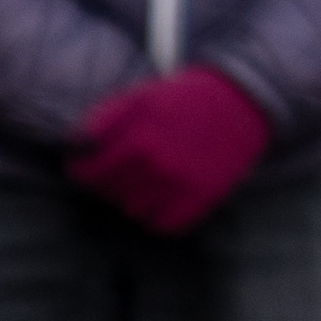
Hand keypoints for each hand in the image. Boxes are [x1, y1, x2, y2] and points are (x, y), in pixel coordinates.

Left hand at [69, 66, 272, 235]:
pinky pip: (163, 224)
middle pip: (107, 192)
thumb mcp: (141, 96)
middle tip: (123, 173)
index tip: (87, 168)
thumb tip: (77, 146)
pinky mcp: (202, 195)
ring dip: (134, 199)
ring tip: (148, 182)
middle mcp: (153, 158)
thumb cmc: (186, 99)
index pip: (86, 171)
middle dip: (109, 184)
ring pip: (132, 209)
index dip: (81, 171)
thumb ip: (105, 119)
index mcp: (134, 132)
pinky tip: (165, 198)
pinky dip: (159, 216)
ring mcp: (178, 179)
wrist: (243, 101)